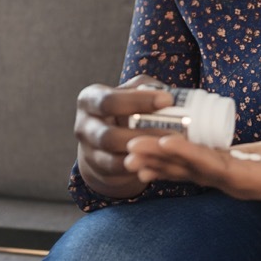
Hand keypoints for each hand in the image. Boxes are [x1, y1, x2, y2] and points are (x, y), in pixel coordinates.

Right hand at [74, 75, 173, 198]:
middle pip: (109, 135)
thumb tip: (171, 95)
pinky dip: (139, 167)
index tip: (168, 99)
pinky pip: (118, 171)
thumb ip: (146, 88)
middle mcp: (84, 125)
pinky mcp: (97, 169)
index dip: (139, 100)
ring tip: (170, 149)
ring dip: (143, 154)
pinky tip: (160, 162)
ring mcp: (88, 151)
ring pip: (113, 157)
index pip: (110, 100)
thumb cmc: (124, 108)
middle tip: (175, 132)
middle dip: (143, 135)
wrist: (105, 139)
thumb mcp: (130, 92)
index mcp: (90, 99)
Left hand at [124, 134, 260, 205]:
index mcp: (255, 181)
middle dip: (162, 158)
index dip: (190, 156)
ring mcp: (228, 180)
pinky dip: (169, 160)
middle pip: (193, 172)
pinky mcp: (225, 169)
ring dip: (158, 162)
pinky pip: (192, 166)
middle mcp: (235, 185)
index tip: (165, 143)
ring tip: (127, 153)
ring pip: (187, 172)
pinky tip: (146, 154)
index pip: (217, 168)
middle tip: (130, 147)